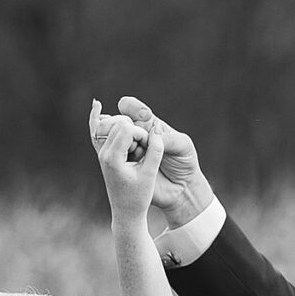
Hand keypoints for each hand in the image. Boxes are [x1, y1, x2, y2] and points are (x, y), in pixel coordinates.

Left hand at [89, 99, 163, 223]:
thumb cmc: (138, 197)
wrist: (126, 213)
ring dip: (128, 131)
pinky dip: (99, 120)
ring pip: (112, 126)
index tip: (148, 149)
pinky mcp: (104, 154)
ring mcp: (102, 154)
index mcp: (112, 159)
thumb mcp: (149, 173)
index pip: (127, 129)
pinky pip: (101, 132)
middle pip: (119, 124)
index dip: (142, 134)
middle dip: (135, 131)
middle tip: (142, 151)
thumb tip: (157, 128)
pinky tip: (96, 106)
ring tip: (136, 148)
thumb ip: (155, 150)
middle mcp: (103, 154)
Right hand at [115, 96, 211, 232]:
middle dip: (124, 126)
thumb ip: (167, 137)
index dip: (131, 107)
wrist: (181, 189)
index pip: (129, 107)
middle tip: (140, 138)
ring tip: (138, 153)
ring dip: (119, 142)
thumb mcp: (183, 145)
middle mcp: (134, 135)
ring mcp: (126, 151)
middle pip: (116, 121)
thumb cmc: (185, 162)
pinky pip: (110, 157)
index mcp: (148, 124)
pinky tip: (128, 161)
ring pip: (109, 138)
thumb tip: (149, 134)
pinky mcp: (122, 167)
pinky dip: (114, 156)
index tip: (145, 115)